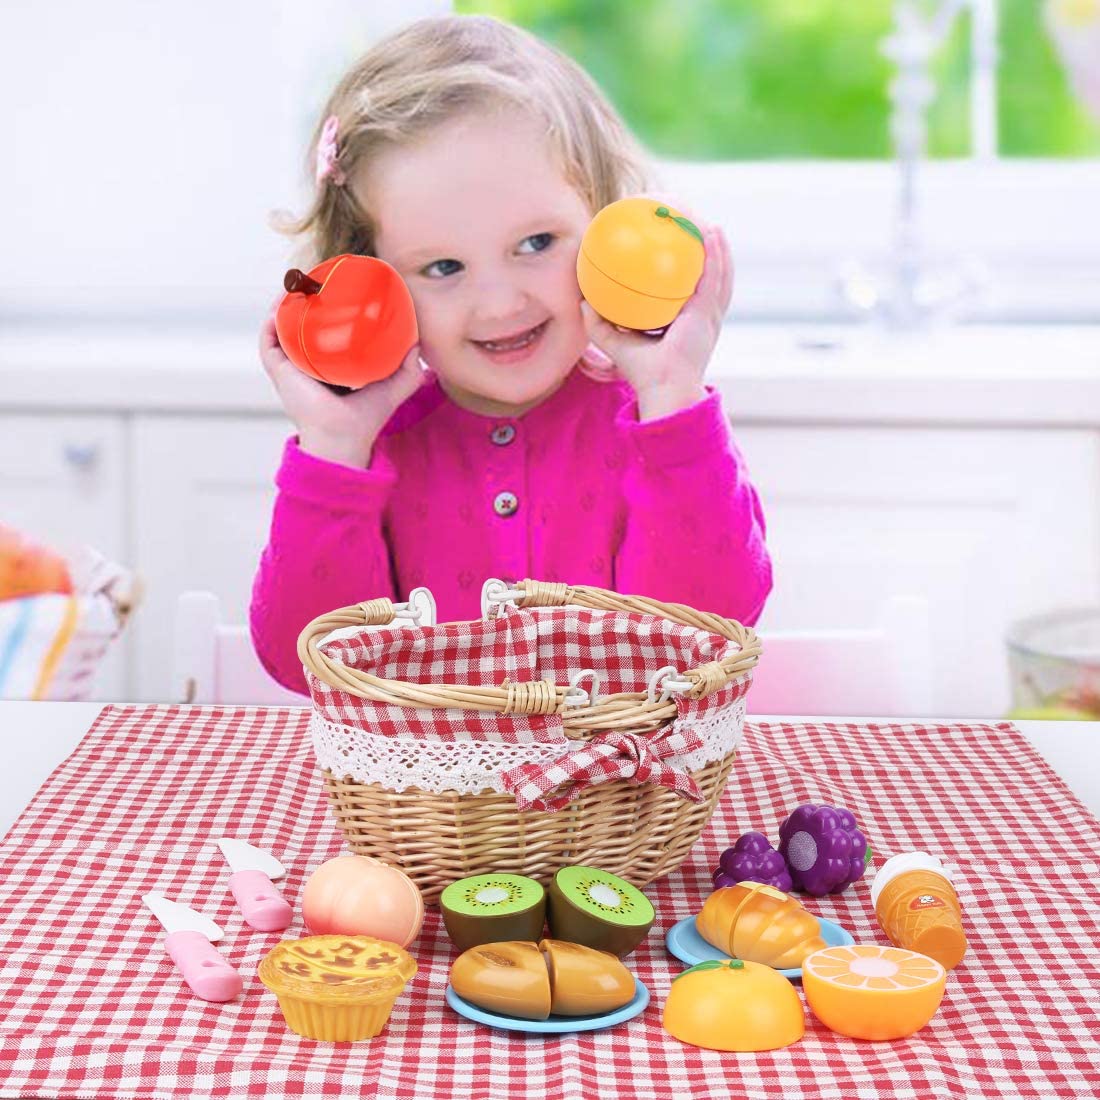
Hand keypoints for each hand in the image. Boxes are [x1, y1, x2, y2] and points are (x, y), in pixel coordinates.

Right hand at [259, 302, 431, 467]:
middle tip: (317, 280)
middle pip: (301, 325)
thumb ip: (409, 370)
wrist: (344, 435)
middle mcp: (307, 364)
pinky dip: (272, 322)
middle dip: (304, 301)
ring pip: (282, 328)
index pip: (323, 332)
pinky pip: (269, 341)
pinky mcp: (279, 371)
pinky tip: (282, 306)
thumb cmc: (365, 418)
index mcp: (328, 365)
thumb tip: (417, 345)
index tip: (335, 288)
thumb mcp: (393, 388)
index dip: (326, 309)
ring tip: (299, 285)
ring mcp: (291, 367)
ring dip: (285, 304)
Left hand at [580, 215, 732, 420]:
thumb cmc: (644, 372)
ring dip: (719, 251)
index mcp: (686, 326)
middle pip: (713, 283)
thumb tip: (583, 301)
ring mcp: (708, 317)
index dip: (692, 277)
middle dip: (713, 259)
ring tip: (713, 227)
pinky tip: (711, 235)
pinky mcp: (707, 314)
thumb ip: (599, 323)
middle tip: (703, 233)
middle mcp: (702, 320)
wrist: (663, 388)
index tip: (684, 255)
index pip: (692, 297)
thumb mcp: (616, 342)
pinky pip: (714, 279)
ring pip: (721, 277)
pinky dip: (715, 256)